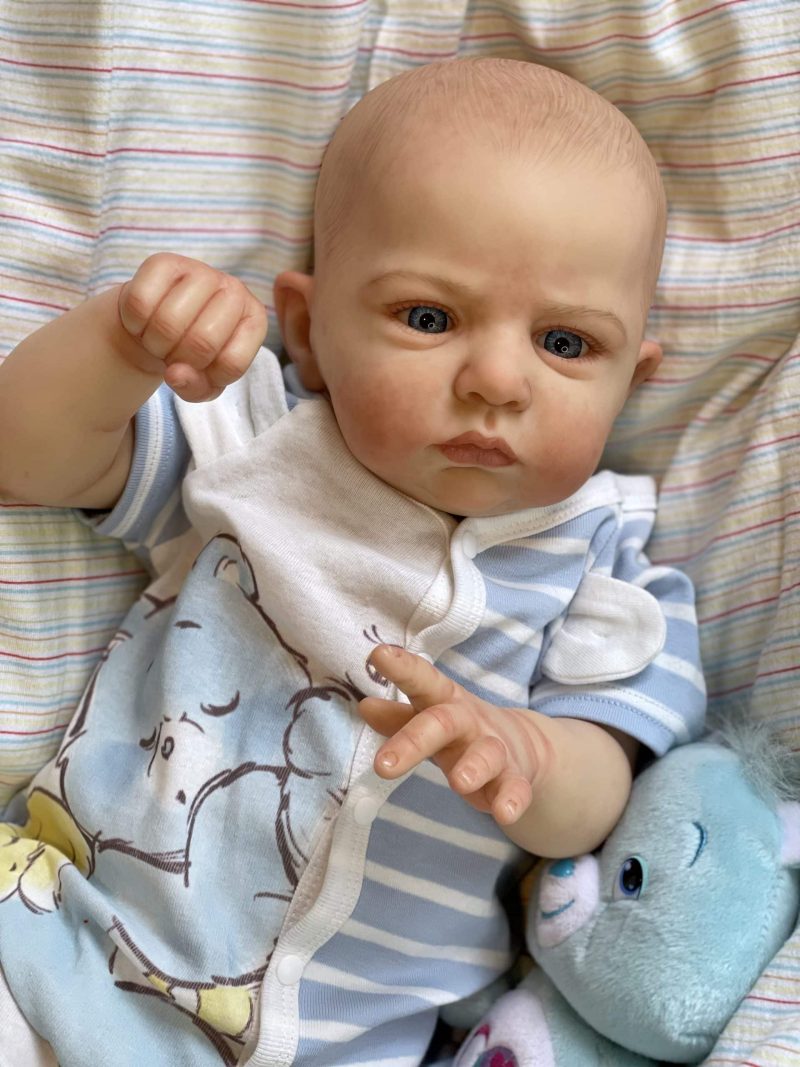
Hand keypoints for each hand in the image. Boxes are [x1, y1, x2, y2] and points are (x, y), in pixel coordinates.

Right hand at [117, 253, 266, 401]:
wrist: (159, 319)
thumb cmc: (191, 353)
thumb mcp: (202, 380)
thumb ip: (196, 388)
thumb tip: (175, 374)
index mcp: (255, 321)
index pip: (231, 364)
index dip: (206, 377)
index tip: (198, 368)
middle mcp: (235, 290)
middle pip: (201, 343)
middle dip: (177, 360)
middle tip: (173, 354)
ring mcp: (201, 271)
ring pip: (168, 323)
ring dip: (154, 343)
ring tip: (159, 339)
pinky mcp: (164, 261)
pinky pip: (140, 303)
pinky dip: (135, 323)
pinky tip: (143, 321)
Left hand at [358, 645, 551, 825]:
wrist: (522, 745)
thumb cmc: (459, 730)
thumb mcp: (429, 717)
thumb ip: (397, 717)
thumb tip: (365, 706)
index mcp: (444, 700)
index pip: (422, 679)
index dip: (401, 667)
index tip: (377, 654)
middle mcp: (469, 721)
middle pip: (443, 722)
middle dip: (414, 742)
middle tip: (382, 765)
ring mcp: (494, 749)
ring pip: (487, 754)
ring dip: (475, 767)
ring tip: (459, 783)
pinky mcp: (514, 779)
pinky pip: (516, 789)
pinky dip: (512, 801)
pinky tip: (504, 814)